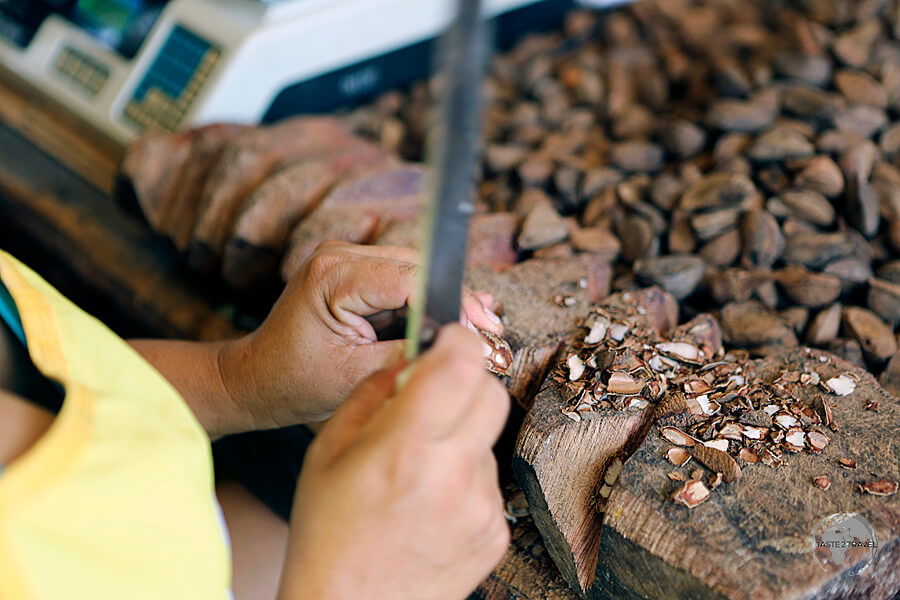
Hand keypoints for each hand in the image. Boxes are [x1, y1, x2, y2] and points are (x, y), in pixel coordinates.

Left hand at [219, 242, 502, 427]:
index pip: (409, 277)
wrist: (257, 378)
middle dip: (455, 299)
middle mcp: (338, 255)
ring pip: (413, 269)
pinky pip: (399, 278)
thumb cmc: (294, 381)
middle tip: (491, 330)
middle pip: (417, 266)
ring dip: (443, 298)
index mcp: (333, 276)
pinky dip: (424, 299)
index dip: (453, 301)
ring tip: (478, 326)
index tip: (483, 328)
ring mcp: (345, 258)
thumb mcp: (355, 376)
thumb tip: (455, 348)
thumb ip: (405, 355)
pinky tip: (451, 318)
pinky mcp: (352, 270)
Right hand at [278, 325, 510, 599]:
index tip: (444, 339)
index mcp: (405, 448)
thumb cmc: (328, 533)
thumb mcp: (328, 450)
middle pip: (491, 391)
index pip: (461, 362)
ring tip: (419, 470)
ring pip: (488, 437)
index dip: (456, 339)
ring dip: (460, 435)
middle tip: (432, 400)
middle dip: (465, 382)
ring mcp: (481, 507)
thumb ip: (374, 391)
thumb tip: (411, 354)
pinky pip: (489, 480)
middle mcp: (453, 475)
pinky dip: (464, 477)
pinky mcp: (496, 532)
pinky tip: (430, 503)